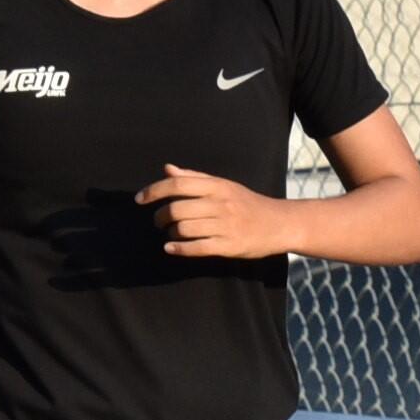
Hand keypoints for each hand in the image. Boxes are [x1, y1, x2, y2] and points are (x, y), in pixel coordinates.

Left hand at [138, 164, 293, 258]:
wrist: (279, 223)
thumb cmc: (247, 203)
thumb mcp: (224, 185)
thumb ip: (194, 178)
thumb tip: (167, 170)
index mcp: (217, 186)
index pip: (177, 184)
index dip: (153, 191)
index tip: (140, 199)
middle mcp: (221, 204)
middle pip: (177, 209)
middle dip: (160, 217)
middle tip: (158, 221)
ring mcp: (226, 226)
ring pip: (184, 229)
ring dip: (169, 233)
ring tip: (169, 234)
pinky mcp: (230, 246)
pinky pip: (197, 248)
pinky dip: (179, 249)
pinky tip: (171, 248)